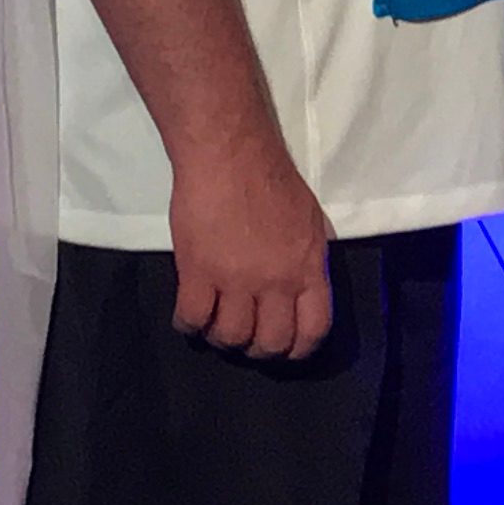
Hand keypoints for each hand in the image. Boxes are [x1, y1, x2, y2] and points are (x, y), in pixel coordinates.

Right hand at [168, 135, 335, 358]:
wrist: (230, 156)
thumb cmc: (272, 181)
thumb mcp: (310, 223)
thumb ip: (308, 261)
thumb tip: (304, 289)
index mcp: (308, 269)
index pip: (314, 330)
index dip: (299, 348)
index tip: (286, 348)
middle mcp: (277, 282)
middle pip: (271, 343)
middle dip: (258, 348)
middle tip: (247, 335)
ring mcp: (237, 280)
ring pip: (231, 337)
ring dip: (222, 338)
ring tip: (216, 324)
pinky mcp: (198, 272)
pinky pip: (193, 319)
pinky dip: (189, 326)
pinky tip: (190, 318)